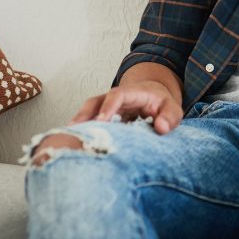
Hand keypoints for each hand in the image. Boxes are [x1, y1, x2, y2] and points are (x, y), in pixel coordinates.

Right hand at [69, 80, 183, 134]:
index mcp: (132, 93)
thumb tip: (161, 128)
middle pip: (94, 102)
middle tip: (73, 132)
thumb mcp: (172, 109)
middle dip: (83, 116)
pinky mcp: (101, 118)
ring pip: (87, 113)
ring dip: (77, 125)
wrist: (155, 97)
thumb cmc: (162, 105)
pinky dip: (80, 132)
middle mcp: (114, 98)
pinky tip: (72, 146)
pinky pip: (88, 122)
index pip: (117, 96)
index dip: (108, 107)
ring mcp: (105, 107)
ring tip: (66, 141)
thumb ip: (169, 117)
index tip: (102, 121)